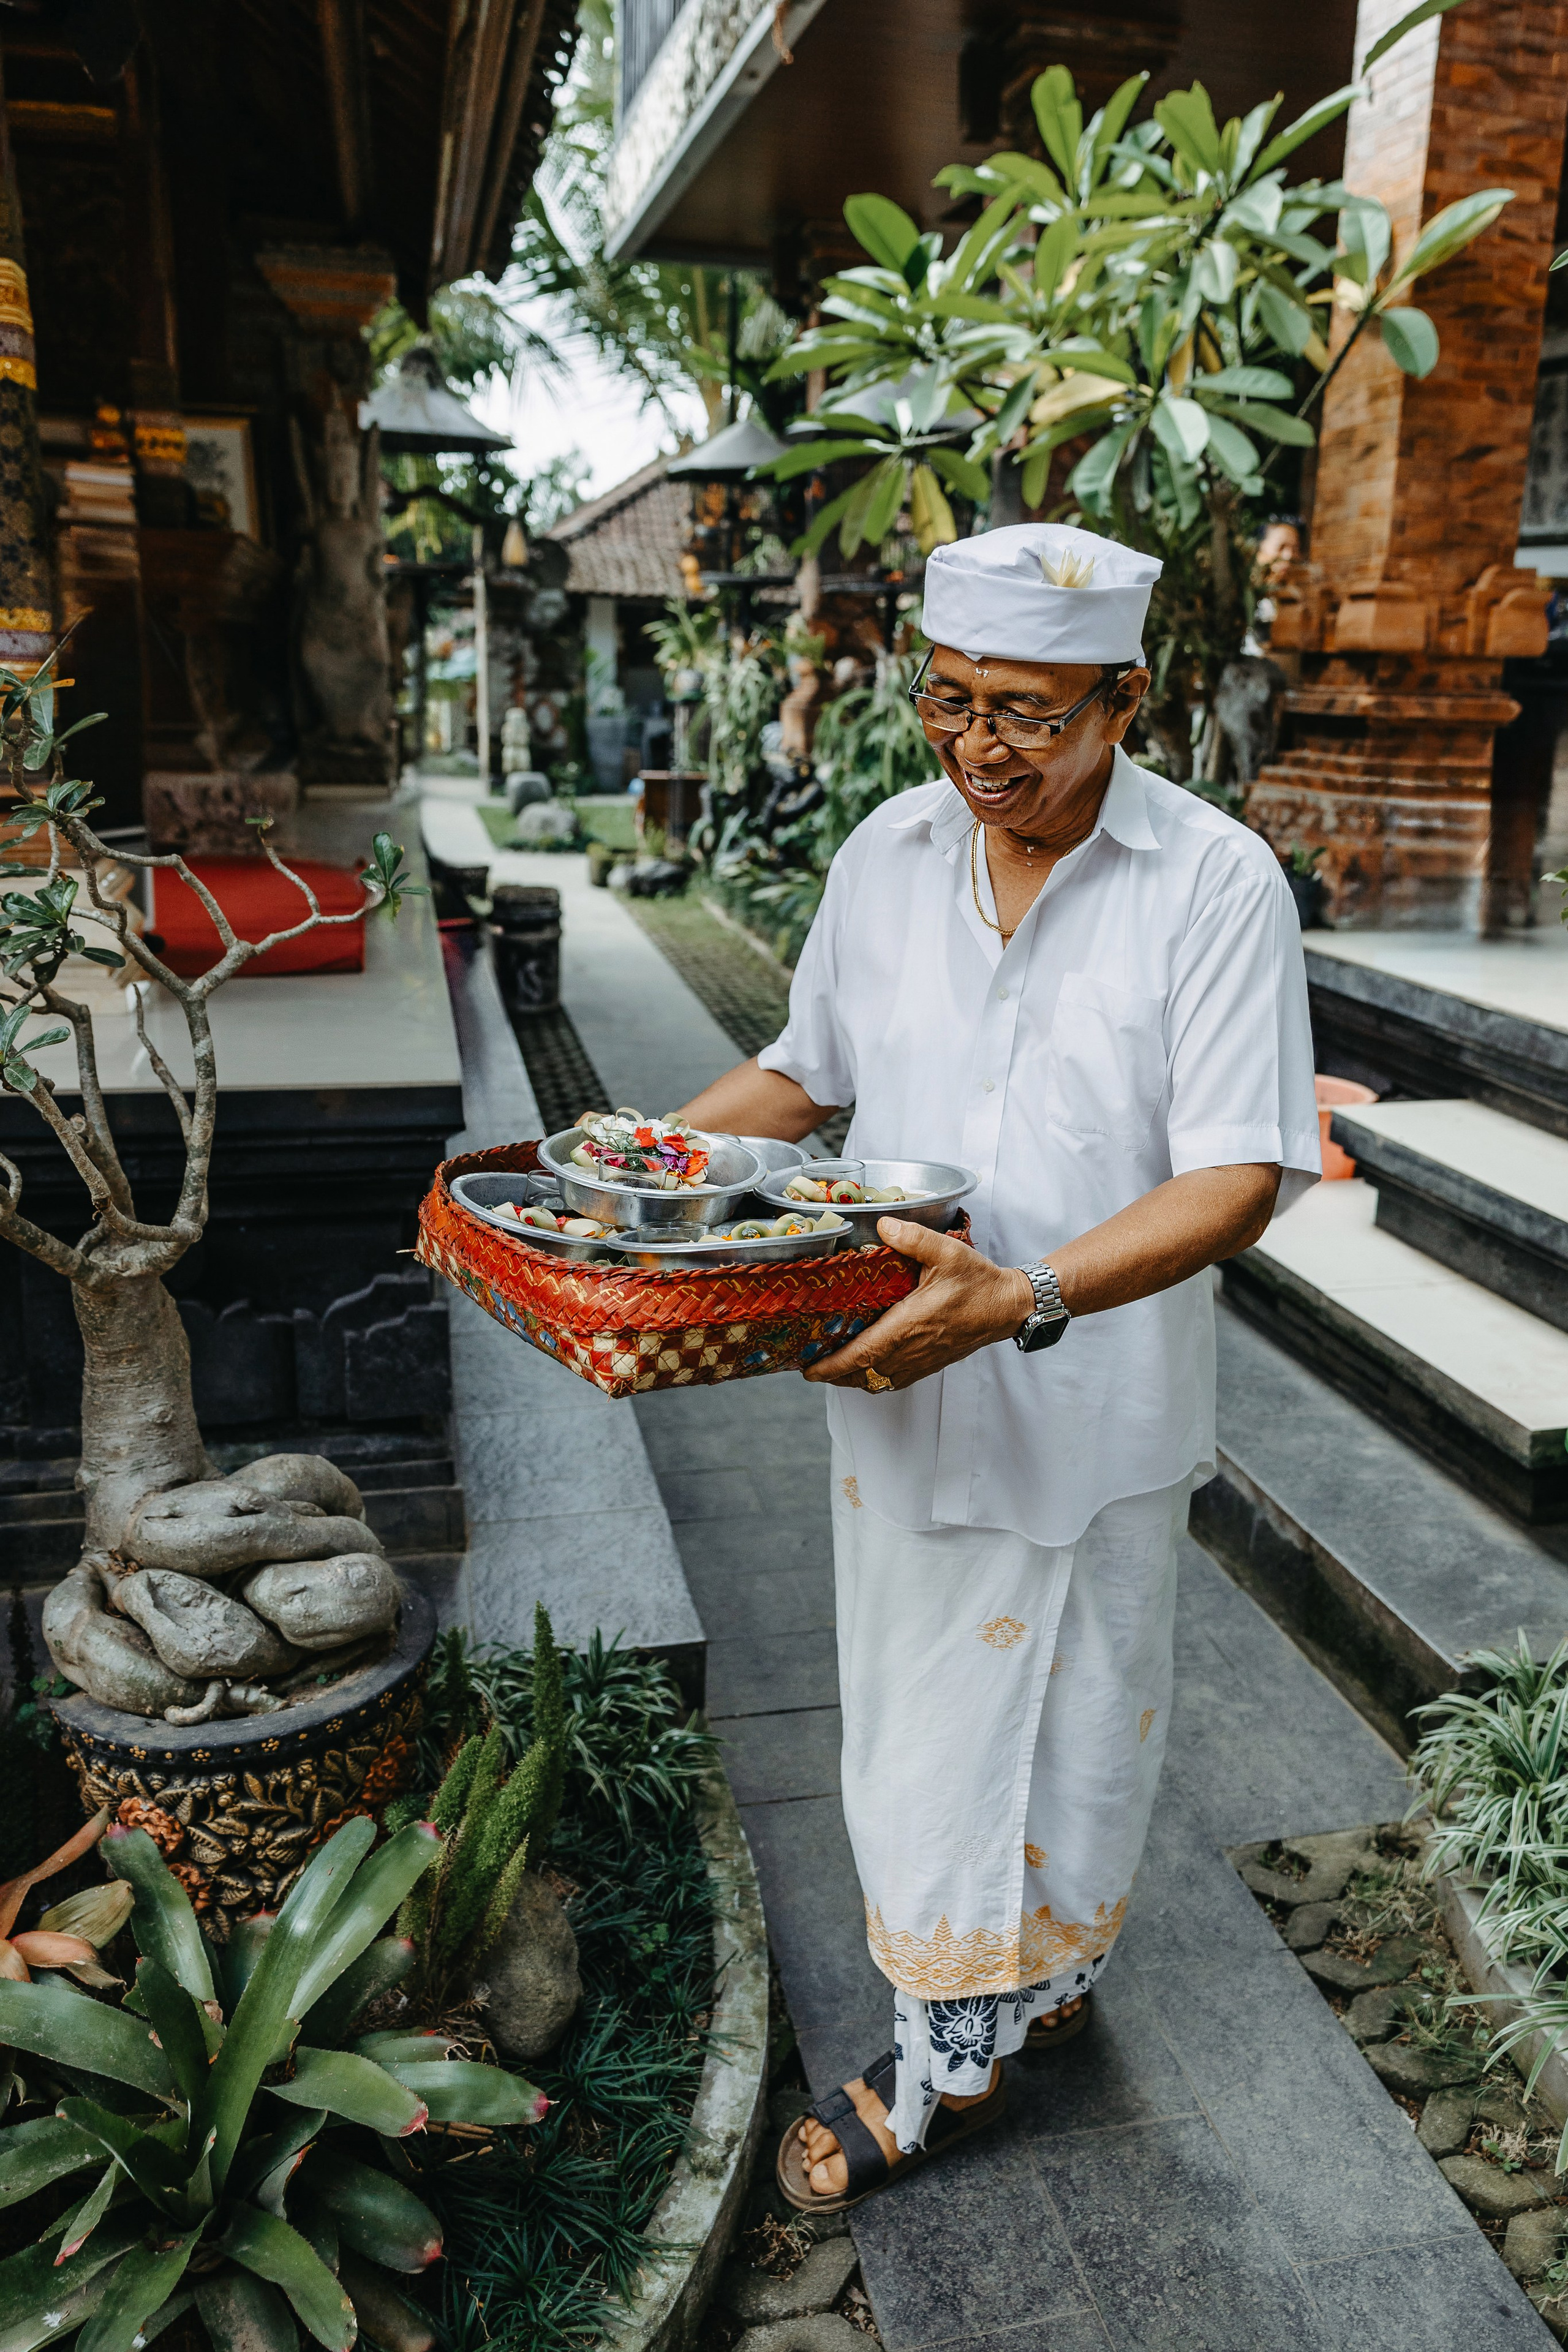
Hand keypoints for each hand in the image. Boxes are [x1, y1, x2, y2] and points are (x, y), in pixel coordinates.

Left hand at [804, 1220, 1034, 1391]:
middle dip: (834, 1376)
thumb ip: (912, 1238)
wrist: (1008, 1307)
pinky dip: (876, 1379)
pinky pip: (897, 1380)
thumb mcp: (947, 1251)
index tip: (809, 1370)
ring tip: (833, 1370)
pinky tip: (868, 1368)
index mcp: (910, 1324)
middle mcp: (913, 1349)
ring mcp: (923, 1360)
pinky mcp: (932, 1363)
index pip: (864, 1354)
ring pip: (879, 1382)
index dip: (833, 1366)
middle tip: (810, 1367)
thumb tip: (882, 1225)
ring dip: (854, 1379)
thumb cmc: (978, 1281)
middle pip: (864, 1375)